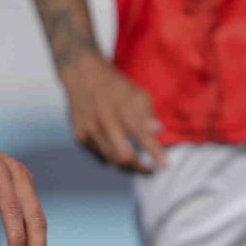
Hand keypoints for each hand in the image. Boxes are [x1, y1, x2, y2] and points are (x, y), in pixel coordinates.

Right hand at [59, 55, 163, 173]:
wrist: (81, 74)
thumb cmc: (115, 85)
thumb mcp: (136, 93)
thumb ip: (147, 113)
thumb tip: (158, 130)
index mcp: (121, 109)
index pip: (142, 136)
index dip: (155, 154)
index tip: (166, 166)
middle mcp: (104, 122)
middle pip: (124, 157)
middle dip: (140, 168)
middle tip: (151, 171)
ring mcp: (90, 131)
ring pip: (111, 160)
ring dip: (127, 167)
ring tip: (137, 166)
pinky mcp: (80, 136)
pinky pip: (99, 156)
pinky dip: (112, 159)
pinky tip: (119, 156)